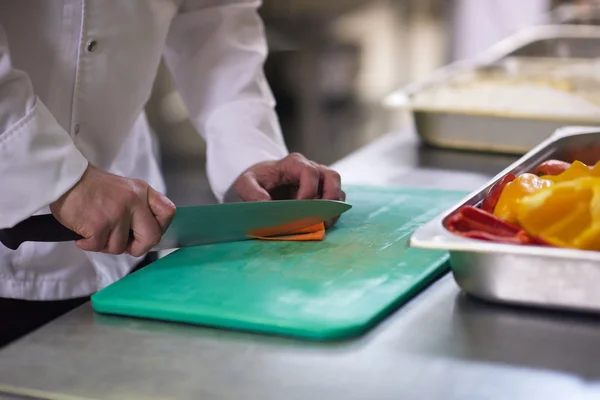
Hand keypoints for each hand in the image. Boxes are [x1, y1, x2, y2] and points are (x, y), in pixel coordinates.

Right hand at [49, 165, 175, 255]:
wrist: (64, 178)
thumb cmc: (91, 187)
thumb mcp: (124, 189)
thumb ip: (138, 207)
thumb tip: (143, 234)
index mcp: (143, 192)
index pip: (168, 212)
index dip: (160, 227)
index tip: (145, 231)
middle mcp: (135, 201)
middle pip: (152, 237)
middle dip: (138, 247)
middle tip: (124, 245)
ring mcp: (118, 213)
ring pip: (120, 246)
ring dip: (105, 244)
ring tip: (95, 231)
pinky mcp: (100, 224)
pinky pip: (98, 246)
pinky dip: (88, 244)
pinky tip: (83, 233)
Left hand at [233, 153, 345, 226]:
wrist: (262, 182)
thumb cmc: (257, 180)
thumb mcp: (245, 183)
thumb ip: (251, 192)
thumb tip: (266, 204)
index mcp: (294, 163)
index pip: (309, 172)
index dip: (309, 190)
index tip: (300, 207)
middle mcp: (312, 169)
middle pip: (332, 177)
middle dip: (330, 197)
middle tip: (321, 216)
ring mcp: (320, 182)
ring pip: (337, 190)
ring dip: (333, 208)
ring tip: (324, 224)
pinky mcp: (323, 194)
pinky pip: (335, 203)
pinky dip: (332, 214)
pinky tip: (322, 225)